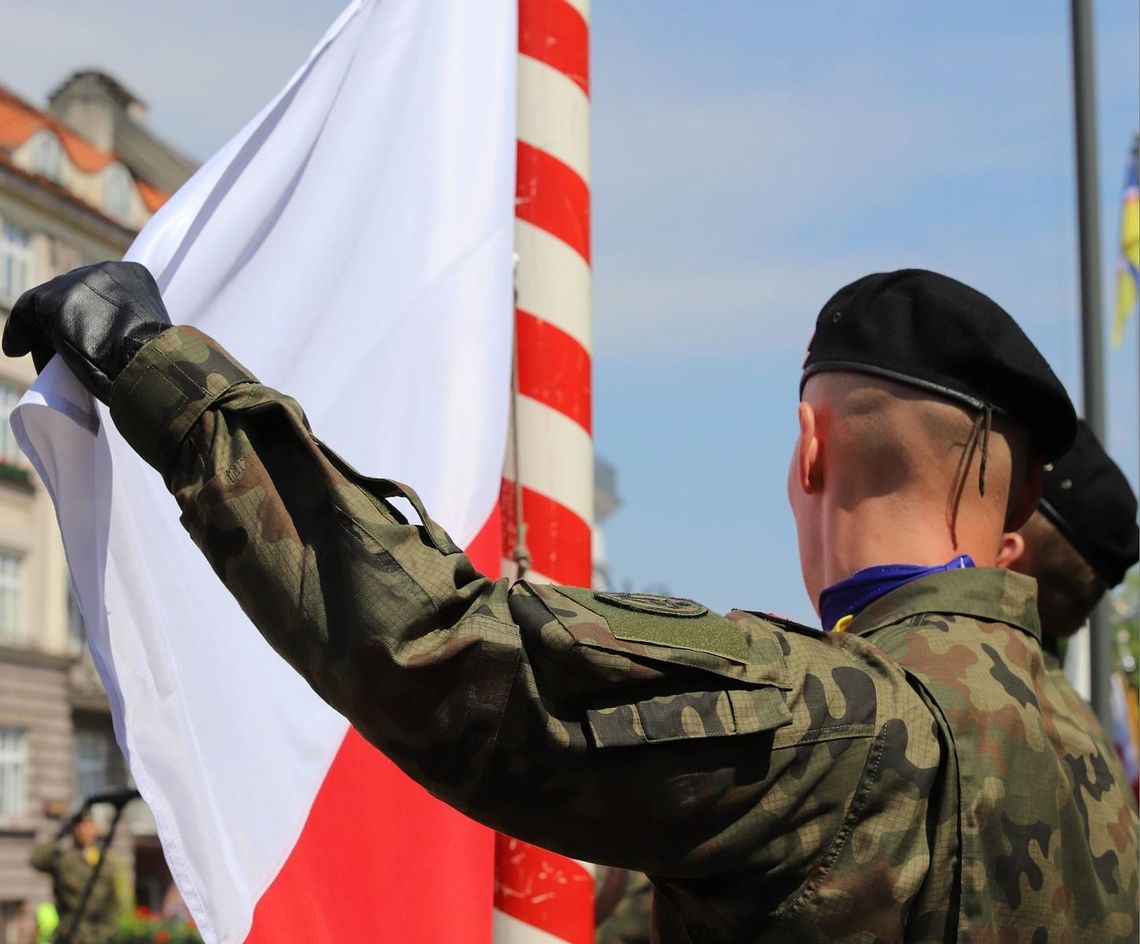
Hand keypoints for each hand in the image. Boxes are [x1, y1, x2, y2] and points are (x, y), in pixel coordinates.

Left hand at [2, 261, 171, 402]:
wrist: (151, 362)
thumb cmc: (156, 359)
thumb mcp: (147, 330)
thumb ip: (127, 321)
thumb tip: (108, 339)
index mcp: (134, 276)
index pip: (99, 290)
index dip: (87, 314)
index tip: (82, 335)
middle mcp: (106, 270)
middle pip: (72, 292)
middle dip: (63, 318)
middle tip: (58, 347)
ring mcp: (79, 282)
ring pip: (49, 302)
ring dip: (42, 328)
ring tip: (39, 353)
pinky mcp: (55, 299)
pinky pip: (26, 311)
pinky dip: (19, 331)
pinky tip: (16, 349)